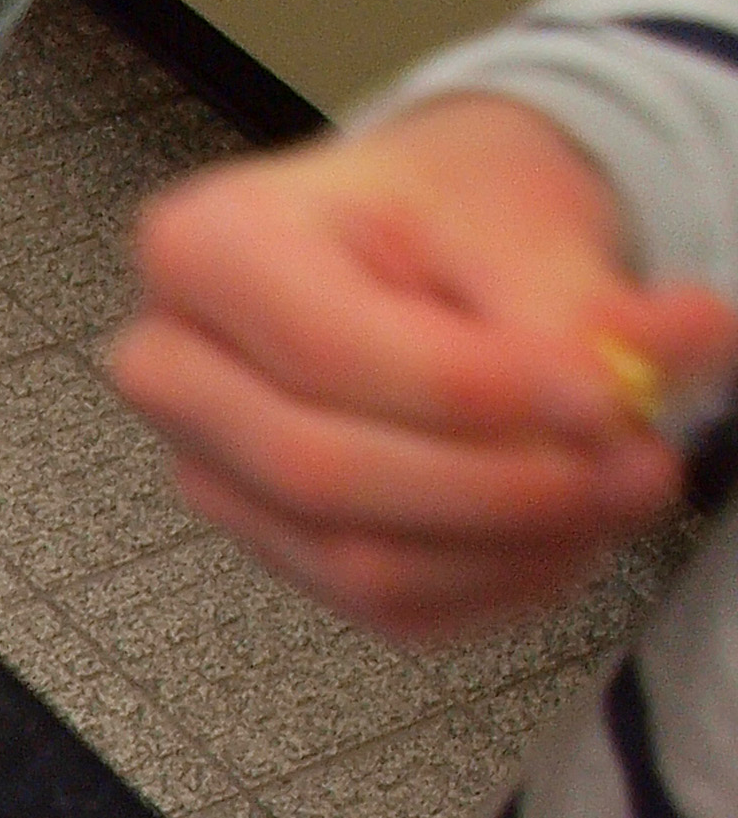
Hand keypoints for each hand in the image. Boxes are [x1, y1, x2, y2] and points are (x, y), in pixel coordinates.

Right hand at [109, 94, 737, 642]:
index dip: (477, 393)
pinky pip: (386, 610)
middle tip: (642, 462)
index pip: (330, 354)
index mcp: (205, 251)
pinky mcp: (269, 547)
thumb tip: (644, 376)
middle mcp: (173, 375)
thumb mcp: (514, 210)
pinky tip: (573, 532)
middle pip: (323, 472)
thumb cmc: (444, 206)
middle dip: (501, 485)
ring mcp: (210, 475)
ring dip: (515, 548)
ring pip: (355, 562)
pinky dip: (499, 585)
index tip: (611, 394)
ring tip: (629, 489)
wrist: (422, 242)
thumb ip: (575, 303)